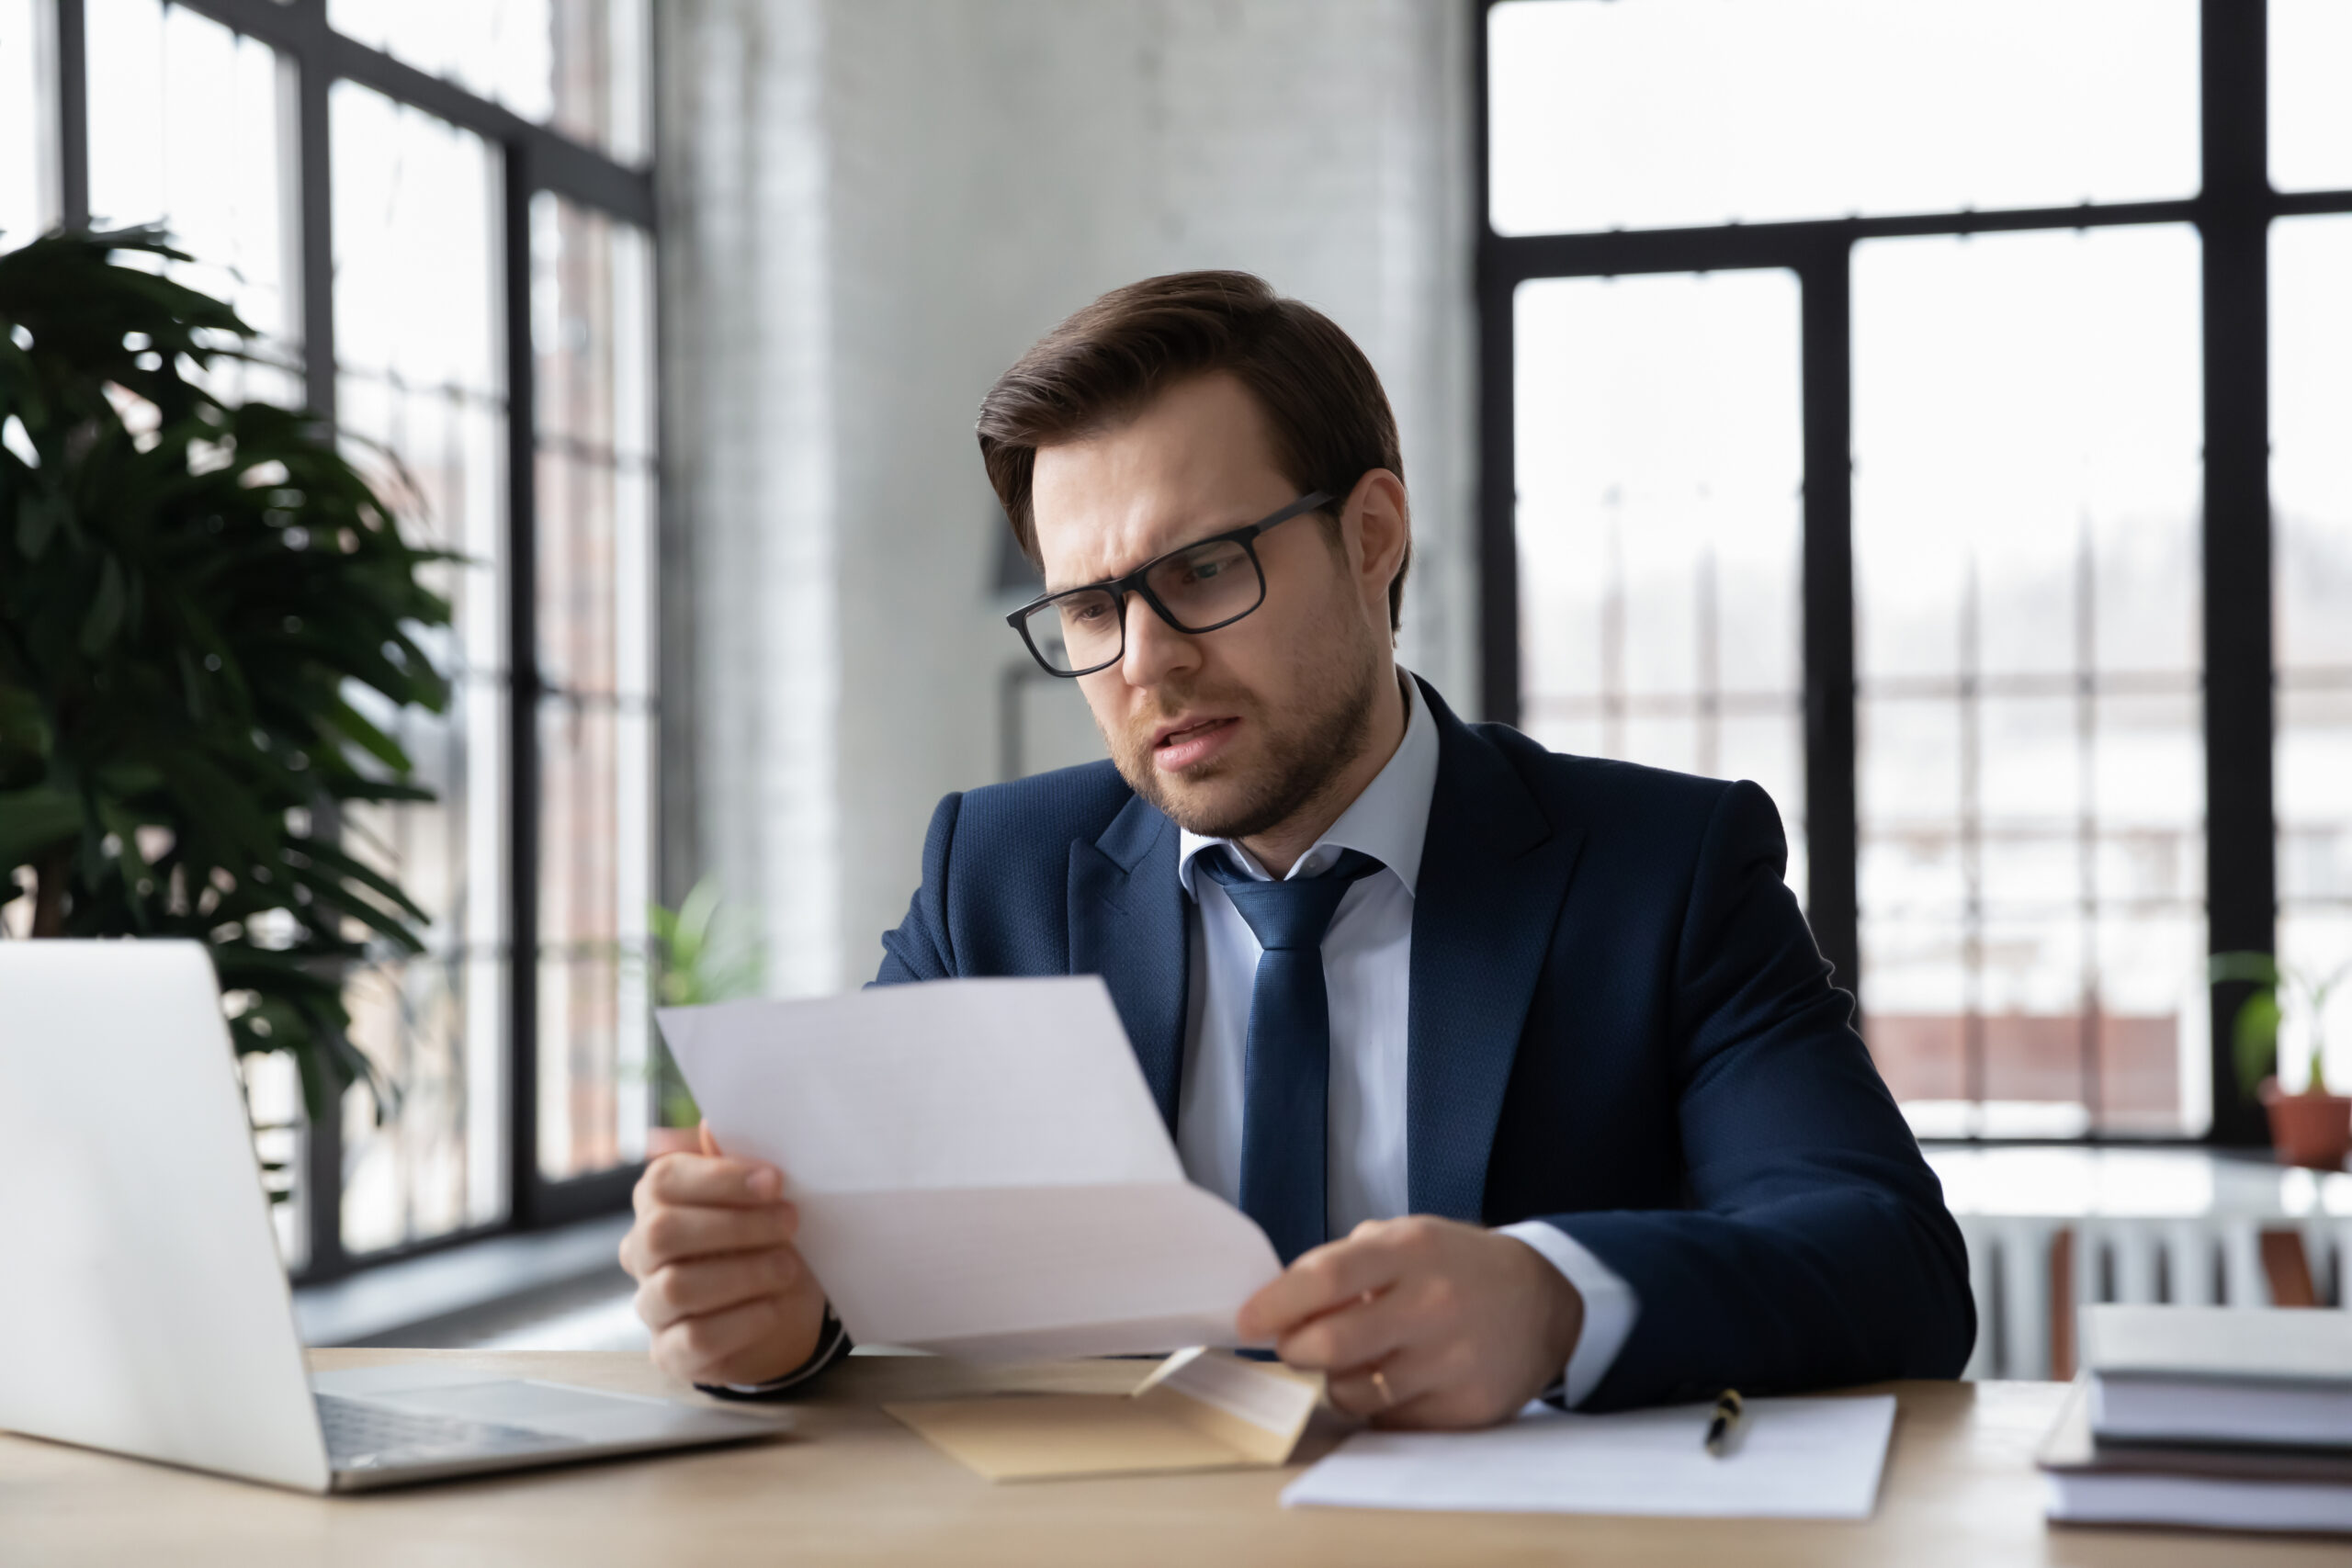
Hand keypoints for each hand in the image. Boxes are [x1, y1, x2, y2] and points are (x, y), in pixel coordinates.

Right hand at [618, 1123, 828, 1386]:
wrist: (785, 1311)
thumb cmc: (768, 1240)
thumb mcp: (762, 1199)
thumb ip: (737, 1162)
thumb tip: (713, 1122)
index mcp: (658, 1202)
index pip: (663, 1181)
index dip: (719, 1179)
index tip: (776, 1181)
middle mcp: (642, 1252)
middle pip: (663, 1233)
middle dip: (735, 1225)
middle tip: (791, 1221)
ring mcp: (652, 1305)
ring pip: (676, 1287)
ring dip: (743, 1273)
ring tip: (788, 1266)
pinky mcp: (669, 1353)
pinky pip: (694, 1338)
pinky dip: (741, 1321)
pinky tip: (773, 1308)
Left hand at [1236, 1215, 1583, 1429]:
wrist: (1545, 1303)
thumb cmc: (1455, 1267)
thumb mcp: (1407, 1239)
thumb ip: (1346, 1263)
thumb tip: (1276, 1301)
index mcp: (1412, 1251)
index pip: (1326, 1277)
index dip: (1275, 1303)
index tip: (1245, 1321)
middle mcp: (1433, 1304)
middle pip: (1331, 1345)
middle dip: (1295, 1350)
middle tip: (1294, 1346)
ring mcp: (1453, 1361)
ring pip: (1354, 1392)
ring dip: (1337, 1381)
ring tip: (1358, 1358)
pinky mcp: (1467, 1407)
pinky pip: (1390, 1420)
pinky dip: (1378, 1405)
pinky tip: (1398, 1378)